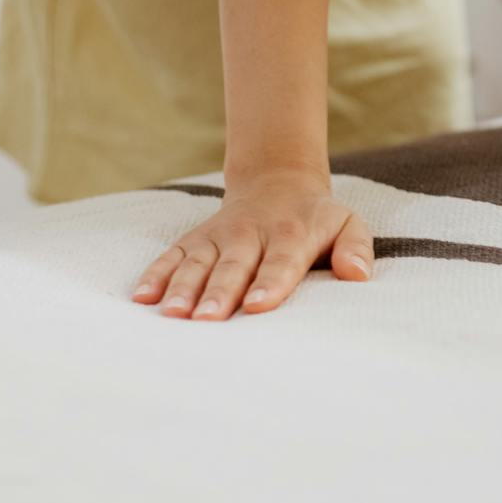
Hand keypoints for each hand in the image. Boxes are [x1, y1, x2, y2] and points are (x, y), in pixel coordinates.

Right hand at [131, 169, 374, 319]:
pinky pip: (172, 255)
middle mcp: (250, 233)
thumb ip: (356, 248)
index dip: (270, 282)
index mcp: (291, 233)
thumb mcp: (347, 224)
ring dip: (183, 287)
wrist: (278, 182)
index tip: (258, 305)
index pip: (281, 261)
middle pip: (234, 266)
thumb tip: (359, 275)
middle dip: (220, 293)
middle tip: (207, 320)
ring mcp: (219, 236)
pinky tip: (142, 298)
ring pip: (198, 262)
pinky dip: (156, 274)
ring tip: (171, 314)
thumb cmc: (316, 218)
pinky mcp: (195, 239)